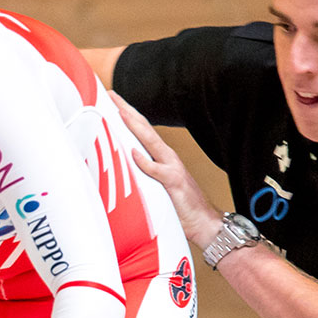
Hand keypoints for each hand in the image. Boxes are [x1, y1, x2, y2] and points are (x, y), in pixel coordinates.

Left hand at [113, 93, 225, 248]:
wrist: (204, 222)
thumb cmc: (180, 206)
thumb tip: (123, 166)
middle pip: (144, 129)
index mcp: (162, 157)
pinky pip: (157, 171)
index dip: (128, 114)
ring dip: (135, 127)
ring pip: (150, 142)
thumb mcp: (157, 186)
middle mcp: (167, 158)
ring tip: (121, 113)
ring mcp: (171, 168)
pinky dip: (145, 162)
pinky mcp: (173, 183)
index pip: (142, 130)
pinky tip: (134, 153)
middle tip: (112, 95)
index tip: (114, 100)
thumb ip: (143, 174)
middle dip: (127, 110)